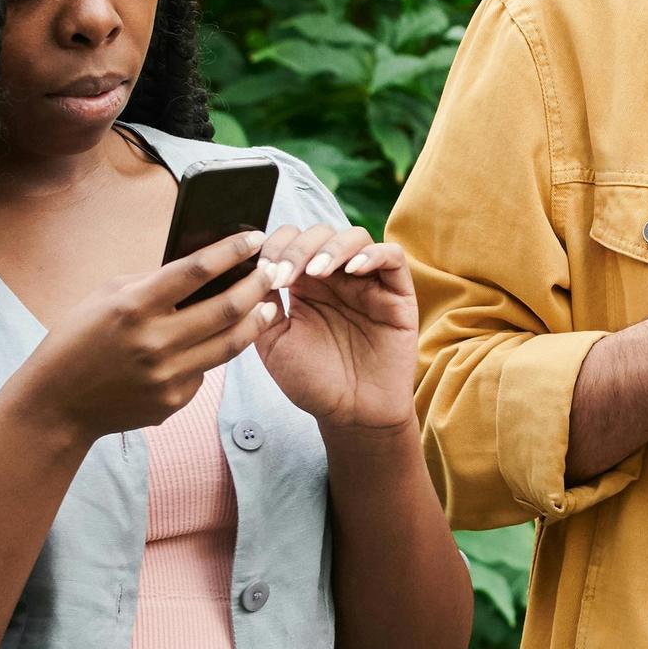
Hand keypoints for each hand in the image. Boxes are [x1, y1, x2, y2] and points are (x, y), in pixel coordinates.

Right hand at [11, 233, 280, 446]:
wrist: (57, 405)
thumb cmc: (78, 341)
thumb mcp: (106, 297)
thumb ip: (152, 281)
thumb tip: (201, 267)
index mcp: (134, 306)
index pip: (196, 270)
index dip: (232, 250)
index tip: (255, 237)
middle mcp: (154, 341)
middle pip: (228, 307)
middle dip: (258, 283)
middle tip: (274, 270)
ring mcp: (167, 375)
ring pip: (231, 343)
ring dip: (256, 319)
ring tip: (268, 304)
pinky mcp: (174, 400)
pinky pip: (207, 370)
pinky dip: (216, 351)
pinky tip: (222, 338)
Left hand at [253, 223, 422, 431]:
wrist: (350, 415)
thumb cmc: (313, 382)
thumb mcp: (274, 342)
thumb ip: (262, 305)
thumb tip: (249, 268)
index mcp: (305, 284)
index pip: (291, 241)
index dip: (276, 246)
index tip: (263, 270)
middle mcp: (337, 277)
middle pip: (320, 233)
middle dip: (298, 247)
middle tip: (284, 274)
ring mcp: (368, 283)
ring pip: (354, 236)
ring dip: (331, 247)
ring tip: (316, 273)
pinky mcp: (397, 293)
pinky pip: (393, 256)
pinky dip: (373, 254)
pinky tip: (352, 270)